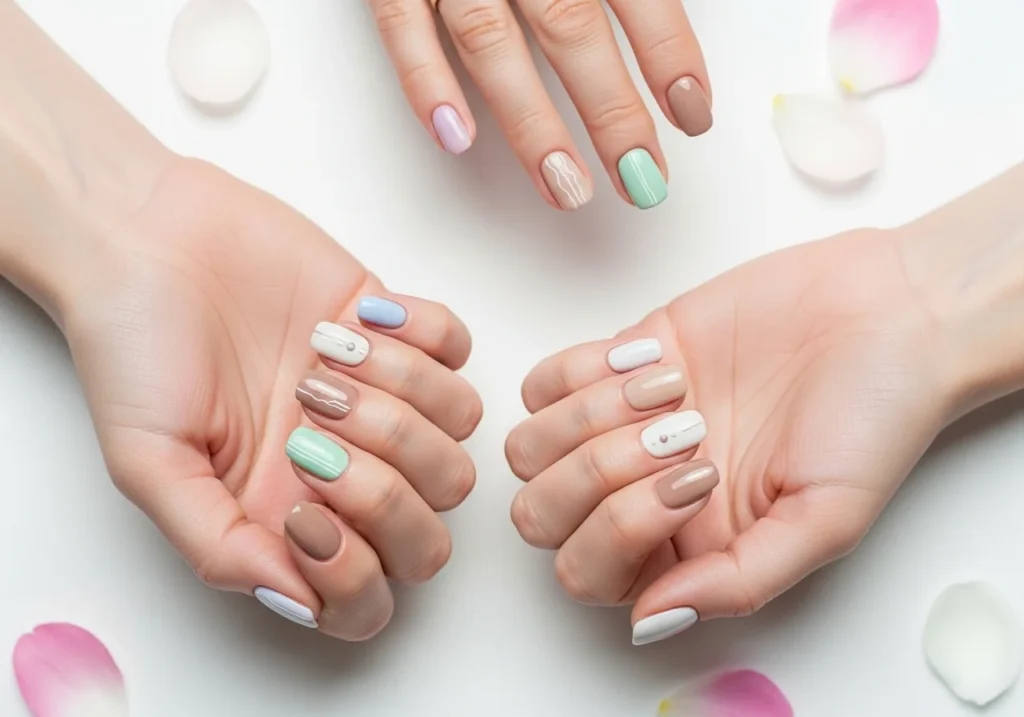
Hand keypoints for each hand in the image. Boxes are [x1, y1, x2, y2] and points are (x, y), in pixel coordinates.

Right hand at [63, 157, 481, 639]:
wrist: (149, 236)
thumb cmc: (137, 348)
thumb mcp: (148, 462)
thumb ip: (218, 544)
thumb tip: (297, 601)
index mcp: (285, 518)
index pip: (366, 600)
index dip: (354, 573)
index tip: (304, 513)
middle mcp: (344, 470)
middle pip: (432, 529)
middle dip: (384, 482)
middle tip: (312, 422)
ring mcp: (380, 400)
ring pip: (459, 435)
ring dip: (398, 393)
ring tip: (322, 354)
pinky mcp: (400, 332)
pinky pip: (461, 350)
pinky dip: (420, 332)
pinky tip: (355, 315)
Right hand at [369, 0, 710, 209]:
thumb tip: (667, 3)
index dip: (668, 54)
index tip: (693, 113)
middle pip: (571, 27)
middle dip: (611, 112)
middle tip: (642, 180)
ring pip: (492, 41)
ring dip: (530, 124)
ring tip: (565, 189)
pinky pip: (401, 23)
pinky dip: (425, 82)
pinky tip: (456, 139)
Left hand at [506, 229, 949, 643]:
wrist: (886, 313)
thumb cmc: (870, 418)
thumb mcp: (826, 520)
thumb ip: (737, 583)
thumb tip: (648, 624)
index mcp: (683, 547)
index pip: (586, 572)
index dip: (620, 528)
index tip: (697, 479)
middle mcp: (640, 492)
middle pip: (539, 514)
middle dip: (598, 470)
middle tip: (684, 429)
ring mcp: (620, 426)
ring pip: (528, 447)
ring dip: (590, 415)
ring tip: (675, 390)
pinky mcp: (617, 361)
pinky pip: (543, 381)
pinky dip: (585, 368)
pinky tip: (655, 358)